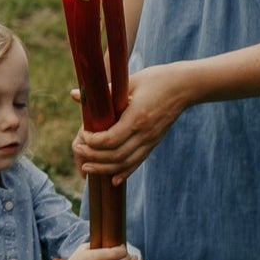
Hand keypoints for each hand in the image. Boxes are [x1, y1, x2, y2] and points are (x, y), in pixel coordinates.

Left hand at [72, 63, 192, 184]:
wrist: (185, 86)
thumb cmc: (156, 79)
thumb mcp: (130, 81)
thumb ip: (103, 90)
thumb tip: (74, 95)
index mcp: (137, 117)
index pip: (111, 139)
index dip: (93, 141)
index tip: (83, 134)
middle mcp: (145, 133)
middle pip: (116, 155)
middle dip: (93, 156)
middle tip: (78, 150)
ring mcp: (151, 140)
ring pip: (126, 163)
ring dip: (104, 168)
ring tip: (86, 167)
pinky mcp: (154, 143)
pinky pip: (138, 162)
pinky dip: (124, 172)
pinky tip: (113, 180)